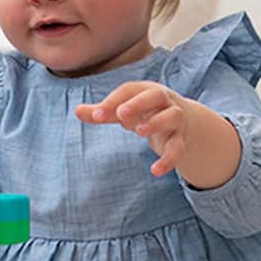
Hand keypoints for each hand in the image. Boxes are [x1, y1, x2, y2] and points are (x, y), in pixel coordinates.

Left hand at [75, 81, 191, 176]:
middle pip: (155, 95)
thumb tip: (77, 111)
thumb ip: (103, 112)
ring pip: (172, 116)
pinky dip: (168, 159)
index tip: (96, 116)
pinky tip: (155, 171)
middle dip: (138, 103)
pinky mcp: (180, 139)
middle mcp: (163, 101)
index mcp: (145, 90)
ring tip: (139, 132)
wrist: (184, 120)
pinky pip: (177, 147)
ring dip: (157, 122)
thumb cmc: (145, 111)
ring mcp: (174, 119)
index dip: (112, 101)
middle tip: (120, 114)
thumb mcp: (124, 110)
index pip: (129, 90)